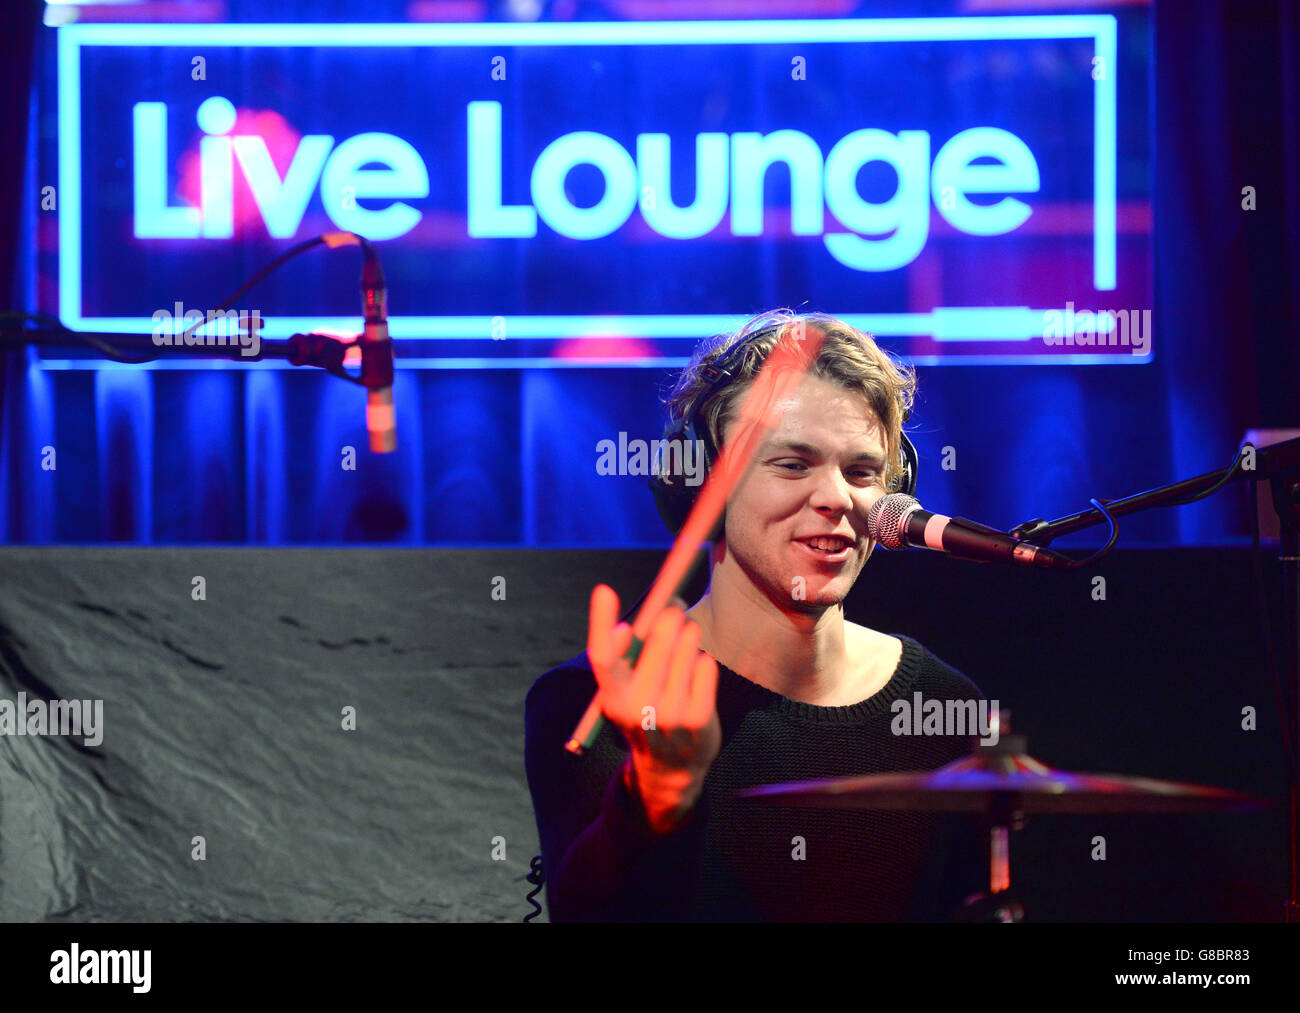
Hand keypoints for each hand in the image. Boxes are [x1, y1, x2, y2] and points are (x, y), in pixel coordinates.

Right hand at [587, 584, 720, 831]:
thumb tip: (645, 616)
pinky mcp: (699, 718)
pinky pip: (704, 664)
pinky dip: (701, 660)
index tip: (604, 590)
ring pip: (686, 646)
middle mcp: (637, 708)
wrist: (669, 769)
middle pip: (656, 640)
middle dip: (668, 616)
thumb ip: (629, 656)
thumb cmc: (645, 712)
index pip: (602, 656)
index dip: (600, 622)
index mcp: (611, 698)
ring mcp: (670, 714)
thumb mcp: (626, 690)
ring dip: (688, 634)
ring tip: (687, 638)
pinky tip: (695, 670)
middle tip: (675, 606)